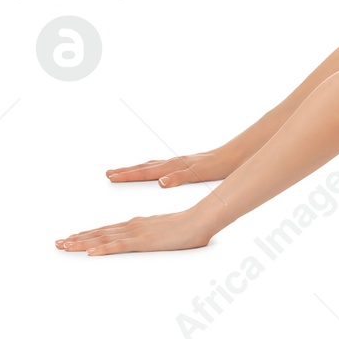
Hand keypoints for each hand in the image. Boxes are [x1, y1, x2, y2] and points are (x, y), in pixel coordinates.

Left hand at [56, 208, 214, 254]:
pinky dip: (102, 248)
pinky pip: (118, 246)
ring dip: (82, 242)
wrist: (201, 220)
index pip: (107, 230)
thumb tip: (149, 242)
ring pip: (103, 238)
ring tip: (65, 246)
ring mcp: (137, 233)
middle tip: (59, 243)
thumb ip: (155, 236)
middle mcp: (132, 226)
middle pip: (100, 232)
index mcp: (137, 224)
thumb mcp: (166, 232)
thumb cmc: (188, 227)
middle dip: (77, 238)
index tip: (72, 237)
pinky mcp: (143, 241)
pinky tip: (90, 252)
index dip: (88, 234)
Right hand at [105, 151, 235, 187]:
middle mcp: (172, 163)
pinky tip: (149, 173)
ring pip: (150, 166)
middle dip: (125, 171)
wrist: (231, 157)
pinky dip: (148, 169)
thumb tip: (159, 182)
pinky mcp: (182, 165)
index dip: (127, 175)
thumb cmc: (215, 167)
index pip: (145, 172)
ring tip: (120, 171)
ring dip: (135, 169)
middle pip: (144, 167)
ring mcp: (177, 163)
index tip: (111, 176)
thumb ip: (178, 178)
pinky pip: (159, 167)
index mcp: (172, 167)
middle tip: (108, 174)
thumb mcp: (197, 174)